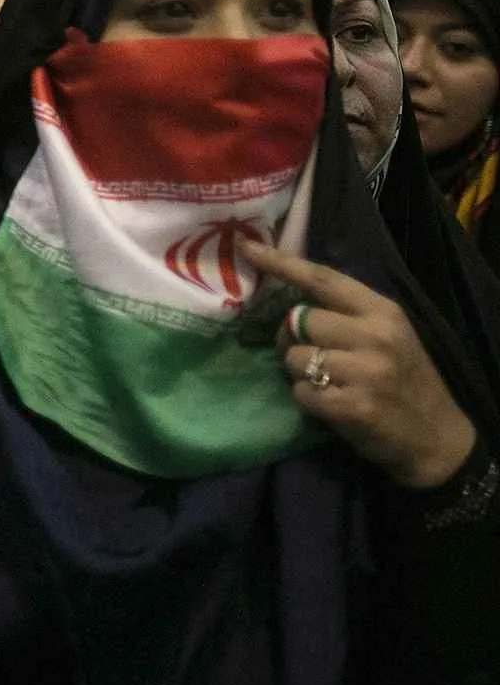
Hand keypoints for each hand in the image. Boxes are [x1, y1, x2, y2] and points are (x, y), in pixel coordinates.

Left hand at [252, 244, 479, 489]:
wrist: (438, 437)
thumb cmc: (405, 380)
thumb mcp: (389, 334)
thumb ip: (347, 313)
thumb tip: (289, 295)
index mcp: (383, 311)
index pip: (323, 279)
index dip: (282, 263)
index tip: (246, 247)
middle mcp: (374, 336)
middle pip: (298, 321)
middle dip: (291, 338)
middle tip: (309, 354)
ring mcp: (365, 371)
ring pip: (295, 357)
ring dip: (299, 372)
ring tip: (326, 381)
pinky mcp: (352, 406)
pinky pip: (301, 392)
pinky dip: (307, 399)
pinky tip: (332, 404)